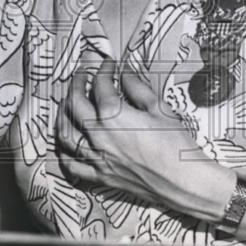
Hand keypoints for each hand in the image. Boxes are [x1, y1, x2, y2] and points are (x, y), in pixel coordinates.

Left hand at [54, 58, 232, 221]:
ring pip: (65, 133)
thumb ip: (137, 88)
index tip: (109, 65)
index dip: (104, 70)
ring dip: (62, 113)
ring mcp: (97, 157)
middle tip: (82, 74)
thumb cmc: (175, 146)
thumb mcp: (159, 108)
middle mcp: (98, 136)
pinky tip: (65, 143)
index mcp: (113, 115)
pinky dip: (64, 152)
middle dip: (76, 84)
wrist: (183, 181)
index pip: (101, 85)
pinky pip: (71, 165)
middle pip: (75, 104)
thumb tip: (126, 73)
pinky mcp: (100, 176)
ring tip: (67, 102)